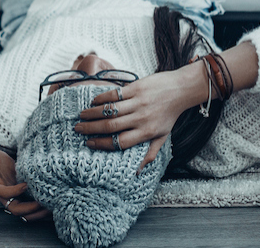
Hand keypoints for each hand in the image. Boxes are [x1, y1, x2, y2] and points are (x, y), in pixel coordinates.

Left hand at [0, 142, 51, 221]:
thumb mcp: (16, 168)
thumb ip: (27, 174)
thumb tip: (45, 174)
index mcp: (13, 193)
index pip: (28, 208)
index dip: (41, 211)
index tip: (56, 206)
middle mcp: (7, 196)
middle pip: (23, 214)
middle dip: (39, 213)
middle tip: (52, 207)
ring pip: (15, 208)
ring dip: (30, 208)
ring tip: (42, 201)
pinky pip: (5, 193)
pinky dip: (17, 191)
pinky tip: (26, 185)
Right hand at [73, 64, 208, 170]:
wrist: (181, 90)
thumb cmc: (170, 114)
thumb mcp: (163, 137)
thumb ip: (150, 153)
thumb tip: (138, 171)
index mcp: (146, 132)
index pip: (120, 142)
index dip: (103, 144)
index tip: (90, 144)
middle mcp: (141, 118)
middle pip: (111, 126)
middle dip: (91, 129)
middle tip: (78, 129)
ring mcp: (138, 102)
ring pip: (110, 110)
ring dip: (93, 113)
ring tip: (81, 116)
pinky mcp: (136, 88)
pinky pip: (115, 94)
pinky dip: (102, 98)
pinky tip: (93, 102)